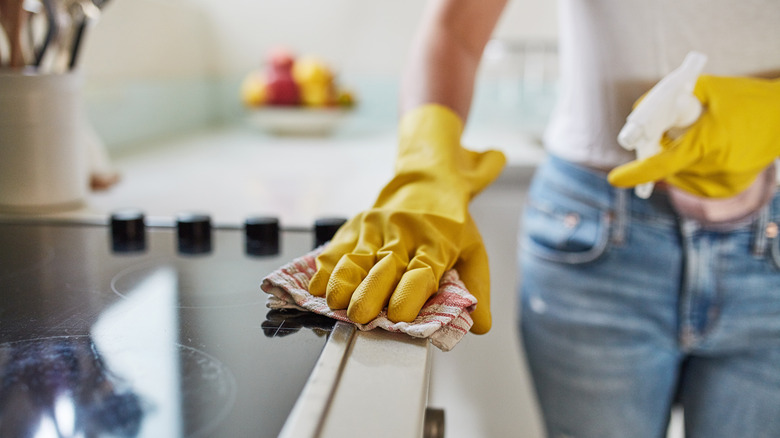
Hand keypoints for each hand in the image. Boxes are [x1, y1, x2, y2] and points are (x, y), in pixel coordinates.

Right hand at [309, 105, 505, 333]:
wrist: (427, 180)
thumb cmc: (449, 223)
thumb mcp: (473, 250)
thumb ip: (475, 288)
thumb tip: (480, 327)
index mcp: (436, 243)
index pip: (422, 271)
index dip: (409, 293)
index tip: (399, 315)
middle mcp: (404, 234)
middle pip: (384, 266)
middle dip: (370, 293)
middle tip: (360, 316)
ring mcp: (377, 228)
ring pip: (357, 257)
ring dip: (343, 281)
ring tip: (335, 304)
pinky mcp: (356, 226)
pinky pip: (337, 248)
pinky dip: (325, 268)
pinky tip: (317, 286)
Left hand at [608, 75, 779, 197]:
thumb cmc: (745, 98)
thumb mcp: (707, 88)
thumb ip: (669, 98)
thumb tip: (639, 110)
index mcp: (709, 143)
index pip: (663, 163)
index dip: (637, 173)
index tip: (615, 179)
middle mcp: (715, 168)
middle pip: (667, 166)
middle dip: (659, 150)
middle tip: (666, 132)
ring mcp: (721, 183)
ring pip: (677, 174)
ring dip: (676, 157)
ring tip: (700, 135)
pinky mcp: (725, 190)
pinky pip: (691, 180)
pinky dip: (689, 166)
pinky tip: (709, 149)